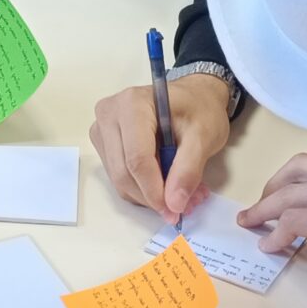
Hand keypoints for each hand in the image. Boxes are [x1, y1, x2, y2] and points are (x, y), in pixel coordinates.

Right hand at [88, 75, 233, 225]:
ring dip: (148, 196)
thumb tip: (174, 204)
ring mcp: (102, 129)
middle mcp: (109, 115)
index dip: (154, 190)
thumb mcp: (204, 136)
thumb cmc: (199, 109)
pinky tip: (165, 185)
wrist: (193, 97)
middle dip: (152, 196)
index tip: (175, 210)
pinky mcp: (104, 143)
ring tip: (180, 194)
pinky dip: (142, 189)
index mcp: (132, 105)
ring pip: (119, 179)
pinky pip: (119, 177)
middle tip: (182, 207)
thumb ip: (188, 170)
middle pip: (123, 171)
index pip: (136, 158)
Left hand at [238, 157, 306, 307]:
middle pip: (300, 168)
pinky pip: (292, 222)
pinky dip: (276, 233)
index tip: (290, 194)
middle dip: (276, 184)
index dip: (301, 180)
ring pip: (289, 194)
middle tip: (264, 203)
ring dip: (265, 208)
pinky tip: (271, 246)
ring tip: (251, 223)